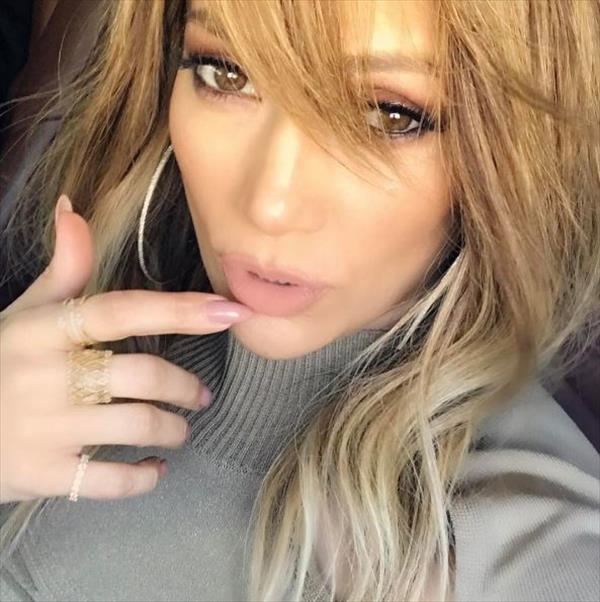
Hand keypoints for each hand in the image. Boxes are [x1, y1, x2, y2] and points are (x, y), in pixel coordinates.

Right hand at [0, 194, 252, 502]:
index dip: (181, 309)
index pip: (122, 310)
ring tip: (180, 428)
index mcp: (46, 330)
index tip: (231, 311)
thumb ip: (61, 270)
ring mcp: (45, 428)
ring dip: (173, 429)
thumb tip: (72, 208)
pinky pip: (113, 482)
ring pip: (138, 427)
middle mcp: (47, 376)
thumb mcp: (24, 314)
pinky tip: (154, 468)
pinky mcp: (43, 475)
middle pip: (143, 376)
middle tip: (201, 394)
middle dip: (185, 386)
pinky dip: (145, 477)